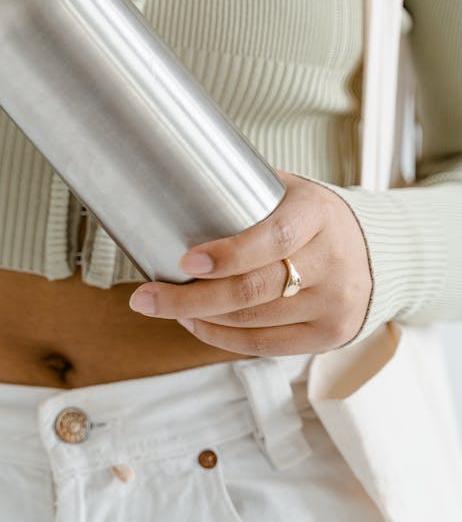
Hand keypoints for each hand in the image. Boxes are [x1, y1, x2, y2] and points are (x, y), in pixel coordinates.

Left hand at [127, 172, 371, 355]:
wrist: (377, 253)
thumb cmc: (312, 218)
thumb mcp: (291, 190)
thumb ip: (245, 188)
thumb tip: (178, 174)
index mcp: (319, 214)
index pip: (274, 238)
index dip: (228, 254)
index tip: (185, 261)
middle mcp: (333, 261)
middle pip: (254, 289)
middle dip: (190, 298)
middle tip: (145, 296)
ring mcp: (335, 303)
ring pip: (253, 322)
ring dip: (199, 317)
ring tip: (164, 306)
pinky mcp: (330, 335)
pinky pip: (264, 346)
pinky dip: (221, 338)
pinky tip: (196, 324)